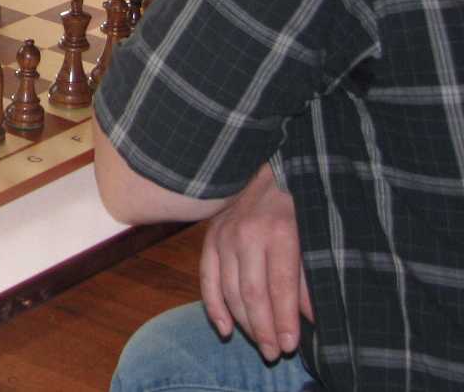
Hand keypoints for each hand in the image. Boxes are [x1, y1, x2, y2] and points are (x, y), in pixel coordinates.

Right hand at [200, 163, 313, 360]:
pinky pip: (207, 278)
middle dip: (264, 329)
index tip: (292, 346)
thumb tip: (310, 318)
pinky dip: (213, 306)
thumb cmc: (300, 203)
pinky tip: (225, 329)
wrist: (269, 166)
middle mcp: (247, 234)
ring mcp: (224, 235)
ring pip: (229, 290)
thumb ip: (310, 277)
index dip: (285, 320)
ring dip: (244, 324)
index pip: (280, 287)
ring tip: (259, 345)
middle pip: (252, 293)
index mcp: (279, 231)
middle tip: (274, 354)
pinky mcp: (210, 237)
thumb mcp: (314, 235)